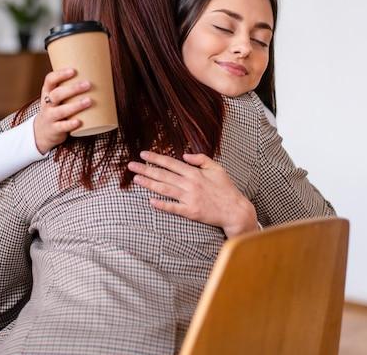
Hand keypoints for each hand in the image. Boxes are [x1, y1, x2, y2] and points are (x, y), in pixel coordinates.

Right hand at [34, 68, 91, 153]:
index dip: (60, 75)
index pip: (50, 80)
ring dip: (75, 106)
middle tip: (87, 84)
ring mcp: (50, 117)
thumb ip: (70, 89)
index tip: (73, 71)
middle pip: (57, 94)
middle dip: (72, 89)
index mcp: (48, 92)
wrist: (43, 131)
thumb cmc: (57, 109)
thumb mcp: (58, 98)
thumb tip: (97, 75)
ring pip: (60, 111)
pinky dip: (70, 124)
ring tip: (89, 101)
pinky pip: (62, 126)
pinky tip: (79, 121)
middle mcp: (47, 104)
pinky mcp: (54, 129)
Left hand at [127, 151, 258, 237]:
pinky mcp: (191, 212)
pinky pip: (173, 208)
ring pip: (165, 189)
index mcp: (195, 173)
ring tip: (136, 179)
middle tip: (131, 165)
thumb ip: (201, 159)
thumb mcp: (217, 169)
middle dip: (146, 169)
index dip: (156, 158)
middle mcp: (190, 184)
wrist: (236, 211)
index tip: (143, 154)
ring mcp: (190, 198)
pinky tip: (150, 201)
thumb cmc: (226, 190)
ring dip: (149, 184)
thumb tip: (185, 155)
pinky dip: (162, 204)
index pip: (171, 163)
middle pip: (164, 175)